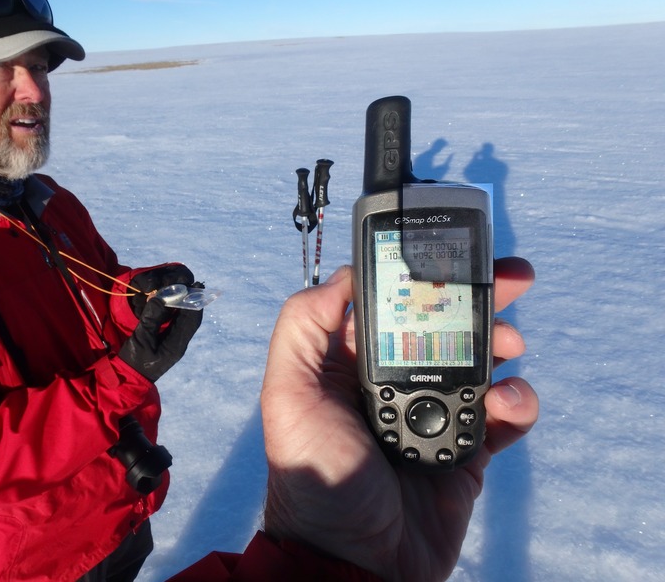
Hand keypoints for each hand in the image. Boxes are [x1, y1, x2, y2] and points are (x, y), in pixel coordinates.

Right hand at [119, 264, 202, 381]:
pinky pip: (178, 324)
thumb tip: (161, 298)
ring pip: (186, 321)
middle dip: (192, 301)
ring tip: (183, 291)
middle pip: (191, 319)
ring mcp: (175, 344)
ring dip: (186, 306)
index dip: (194, 302)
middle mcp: (180, 343)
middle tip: (191, 285)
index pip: (191, 320)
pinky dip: (177, 312)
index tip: (194, 286)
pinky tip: (172, 303)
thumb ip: (151, 318)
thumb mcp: (141, 338)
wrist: (128, 378)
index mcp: (176, 344)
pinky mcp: (169, 343)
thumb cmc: (134, 361)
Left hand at [261, 258, 537, 581]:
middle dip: (480, 297)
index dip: (425, 275)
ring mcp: (435, 412)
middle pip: (445, 324)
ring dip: (501, 342)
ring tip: (509, 345)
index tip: (457, 253)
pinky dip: (516, 401)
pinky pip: (504, 413)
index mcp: (353, 360)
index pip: (394, 302)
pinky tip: (506, 403)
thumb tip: (344, 277)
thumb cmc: (314, 475)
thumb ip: (303, 327)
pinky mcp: (468, 448)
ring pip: (481, 360)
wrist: (354, 561)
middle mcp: (396, 378)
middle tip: (512, 279)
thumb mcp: (288, 394)